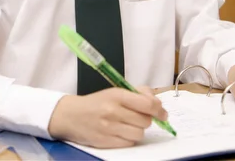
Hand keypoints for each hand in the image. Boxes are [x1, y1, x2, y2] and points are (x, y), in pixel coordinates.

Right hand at [48, 86, 167, 148]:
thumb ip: (136, 93)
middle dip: (146, 119)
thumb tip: (156, 100)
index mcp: (117, 95)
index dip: (159, 109)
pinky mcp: (106, 142)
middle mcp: (113, 111)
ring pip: (139, 133)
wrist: (71, 115)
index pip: (147, 104)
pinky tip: (121, 132)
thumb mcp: (114, 91)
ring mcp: (109, 128)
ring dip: (138, 130)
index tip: (162, 112)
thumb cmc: (96, 102)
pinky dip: (129, 138)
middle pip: (145, 120)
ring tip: (129, 124)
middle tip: (139, 116)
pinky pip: (129, 143)